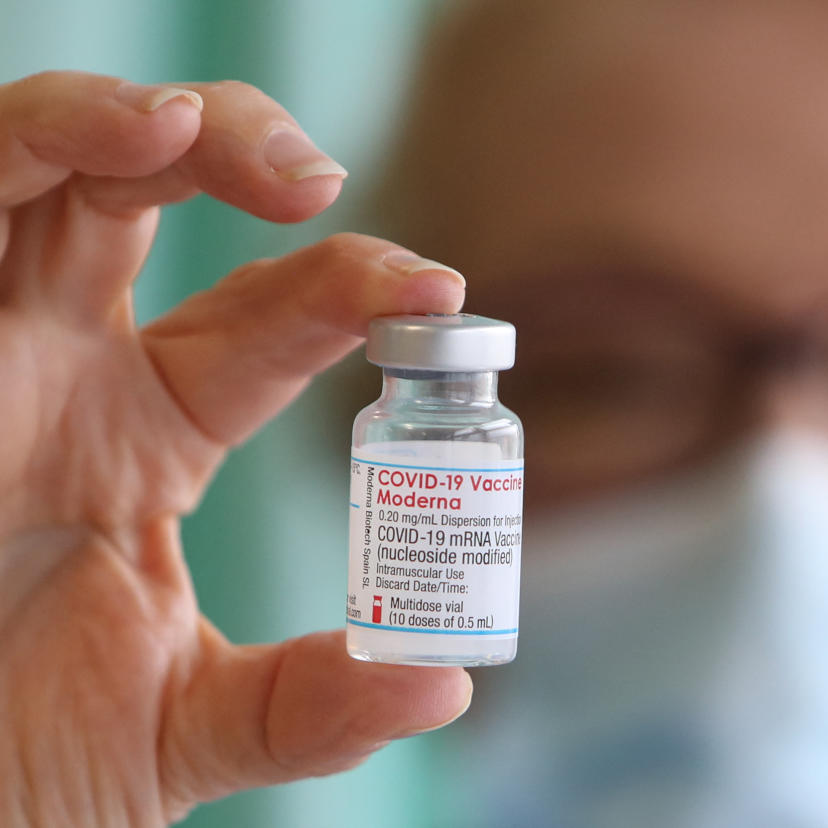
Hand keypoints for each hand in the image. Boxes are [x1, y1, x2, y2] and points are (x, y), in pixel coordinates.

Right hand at [0, 71, 471, 825]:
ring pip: (40, 175)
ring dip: (119, 126)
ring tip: (199, 130)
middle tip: (318, 180)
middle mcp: (62, 372)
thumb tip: (444, 685)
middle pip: (151, 204)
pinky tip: (114, 137)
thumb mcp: (181, 732)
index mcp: (144, 436)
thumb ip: (308, 706)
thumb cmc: (13, 770)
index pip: (267, 324)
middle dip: (237, 159)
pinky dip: (26, 152)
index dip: (352, 292)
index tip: (440, 295)